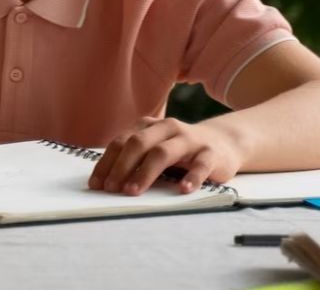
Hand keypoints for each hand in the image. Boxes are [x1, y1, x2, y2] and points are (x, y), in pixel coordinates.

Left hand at [88, 116, 243, 195]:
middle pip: (138, 143)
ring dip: (145, 173)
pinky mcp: (210, 154)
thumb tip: (105, 184)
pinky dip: (191, 177)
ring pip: (163, 152)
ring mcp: (189, 139)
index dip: (106, 163)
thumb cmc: (179, 152)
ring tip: (133, 192)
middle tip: (111, 190)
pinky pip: (200, 165)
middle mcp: (166, 128)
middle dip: (121, 167)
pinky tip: (182, 189)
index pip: (121, 143)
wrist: (223, 143)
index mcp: (147, 126)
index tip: (96, 185)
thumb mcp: (154, 150)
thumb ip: (134, 160)